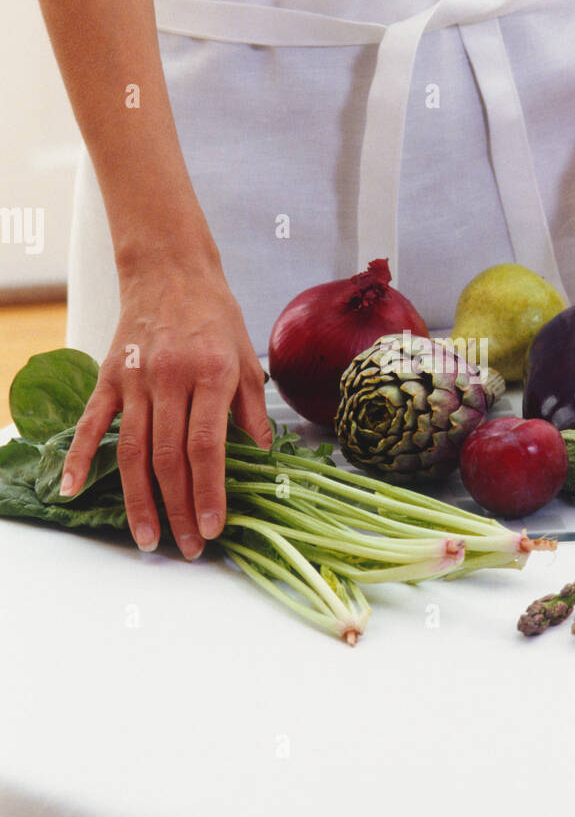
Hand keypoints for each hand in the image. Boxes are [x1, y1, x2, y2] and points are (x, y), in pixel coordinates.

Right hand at [59, 256, 272, 558]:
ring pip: (132, 450)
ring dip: (138, 500)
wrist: (170, 269)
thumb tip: (261, 453)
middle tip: (187, 546)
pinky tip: (71, 491)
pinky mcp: (109, 376)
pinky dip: (78, 457)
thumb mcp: (247, 357)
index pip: (207, 447)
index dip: (209, 492)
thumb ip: (252, 408)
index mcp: (210, 375)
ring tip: (148, 538)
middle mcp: (170, 379)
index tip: (213, 527)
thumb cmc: (215, 315)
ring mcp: (134, 379)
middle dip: (178, 508)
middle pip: (169, 458)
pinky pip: (92, 422)